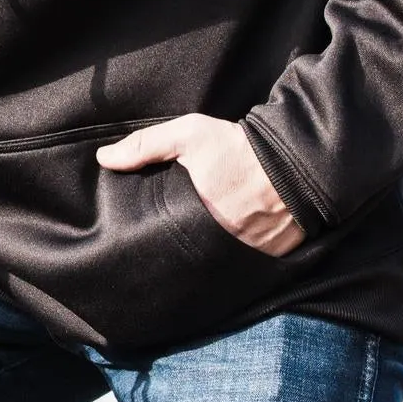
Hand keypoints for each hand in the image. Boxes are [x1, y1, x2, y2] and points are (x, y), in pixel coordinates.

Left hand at [95, 114, 304, 255]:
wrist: (299, 158)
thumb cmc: (239, 148)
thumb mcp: (189, 136)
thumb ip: (145, 146)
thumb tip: (103, 159)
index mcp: (198, 218)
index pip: (165, 240)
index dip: (154, 240)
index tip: (149, 233)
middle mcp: (223, 243)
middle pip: (191, 255)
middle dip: (181, 250)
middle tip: (174, 242)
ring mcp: (249, 254)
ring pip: (218, 264)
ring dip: (209, 256)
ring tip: (200, 247)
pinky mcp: (273, 259)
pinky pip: (248, 266)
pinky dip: (239, 260)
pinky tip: (232, 248)